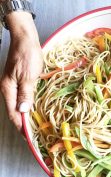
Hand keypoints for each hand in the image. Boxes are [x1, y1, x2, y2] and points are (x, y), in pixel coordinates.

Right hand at [0, 12, 42, 130]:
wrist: (26, 39)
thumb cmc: (27, 55)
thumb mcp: (28, 76)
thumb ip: (26, 94)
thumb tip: (23, 111)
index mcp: (8, 89)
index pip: (13, 113)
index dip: (21, 126)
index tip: (28, 137)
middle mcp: (9, 89)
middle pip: (14, 111)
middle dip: (23, 124)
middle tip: (34, 134)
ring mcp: (13, 85)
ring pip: (19, 105)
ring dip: (26, 116)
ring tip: (35, 126)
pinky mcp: (20, 81)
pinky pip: (23, 98)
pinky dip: (28, 106)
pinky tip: (34, 110)